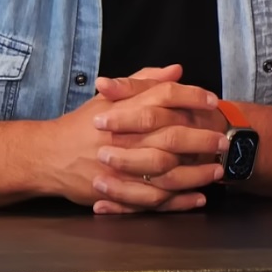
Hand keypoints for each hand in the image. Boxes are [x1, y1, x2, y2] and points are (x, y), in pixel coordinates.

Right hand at [40, 65, 224, 213]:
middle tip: (223, 141)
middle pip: (171, 136)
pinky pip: (153, 199)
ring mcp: (121, 167)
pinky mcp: (118, 192)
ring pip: (166, 171)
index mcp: (125, 109)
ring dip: (196, 173)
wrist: (48, 155)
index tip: (212, 101)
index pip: (164, 96)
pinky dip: (178, 201)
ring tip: (217, 171)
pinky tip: (197, 198)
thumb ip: (144, 81)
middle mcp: (125, 137)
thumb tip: (177, 70)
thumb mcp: (109, 97)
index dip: (191, 96)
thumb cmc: (82, 124)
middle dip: (202, 139)